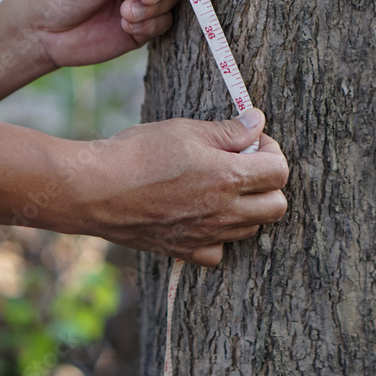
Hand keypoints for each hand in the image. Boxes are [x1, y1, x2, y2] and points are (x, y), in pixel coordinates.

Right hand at [69, 108, 288, 265]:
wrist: (95, 189)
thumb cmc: (138, 153)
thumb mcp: (185, 130)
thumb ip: (227, 131)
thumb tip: (257, 123)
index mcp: (228, 178)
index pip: (279, 171)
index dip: (272, 152)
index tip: (252, 142)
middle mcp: (224, 212)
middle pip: (276, 207)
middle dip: (268, 183)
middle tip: (244, 165)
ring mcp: (205, 235)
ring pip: (251, 229)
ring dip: (247, 208)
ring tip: (219, 187)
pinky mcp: (184, 250)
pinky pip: (219, 252)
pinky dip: (219, 237)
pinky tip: (202, 216)